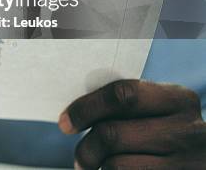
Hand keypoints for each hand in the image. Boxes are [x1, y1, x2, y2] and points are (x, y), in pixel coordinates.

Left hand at [58, 79, 205, 168]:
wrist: (201, 158)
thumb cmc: (166, 130)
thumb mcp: (158, 111)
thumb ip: (126, 107)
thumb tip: (74, 115)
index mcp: (178, 99)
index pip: (122, 95)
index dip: (87, 108)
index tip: (65, 122)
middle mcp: (187, 130)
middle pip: (112, 134)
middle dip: (86, 148)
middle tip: (81, 158)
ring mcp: (186, 163)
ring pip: (116, 165)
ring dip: (98, 168)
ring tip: (94, 168)